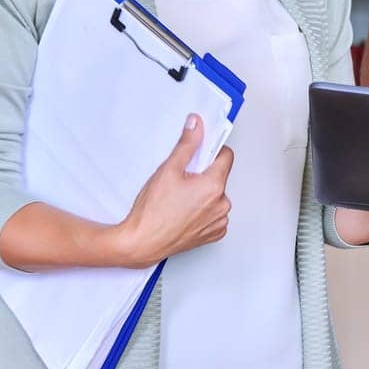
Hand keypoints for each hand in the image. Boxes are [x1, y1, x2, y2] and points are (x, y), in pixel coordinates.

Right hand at [114, 114, 233, 268]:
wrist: (142, 243)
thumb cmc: (152, 212)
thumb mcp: (168, 170)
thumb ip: (187, 144)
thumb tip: (196, 126)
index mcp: (214, 186)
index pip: (226, 156)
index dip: (212, 152)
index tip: (200, 155)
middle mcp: (221, 205)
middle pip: (219, 177)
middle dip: (203, 175)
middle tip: (181, 181)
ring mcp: (218, 221)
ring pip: (216, 196)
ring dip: (204, 194)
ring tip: (180, 200)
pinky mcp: (213, 234)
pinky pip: (215, 214)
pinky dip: (204, 211)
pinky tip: (185, 213)